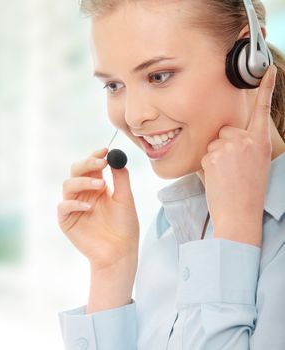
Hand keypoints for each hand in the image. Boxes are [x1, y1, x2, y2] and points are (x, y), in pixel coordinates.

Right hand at [57, 147, 139, 269]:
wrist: (120, 251)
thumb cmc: (124, 226)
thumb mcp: (125, 199)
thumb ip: (121, 178)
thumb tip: (118, 157)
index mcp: (96, 186)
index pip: (91, 166)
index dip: (96, 156)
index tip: (105, 150)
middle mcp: (83, 193)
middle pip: (76, 171)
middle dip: (87, 163)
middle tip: (101, 162)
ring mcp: (74, 206)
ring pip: (68, 185)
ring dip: (83, 181)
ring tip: (101, 185)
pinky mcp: (67, 221)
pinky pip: (63, 206)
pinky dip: (74, 204)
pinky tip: (89, 206)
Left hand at [201, 65, 277, 246]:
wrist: (239, 212)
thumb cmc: (246, 190)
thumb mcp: (255, 163)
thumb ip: (246, 145)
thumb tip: (228, 136)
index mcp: (260, 142)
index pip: (262, 110)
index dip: (266, 88)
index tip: (267, 70)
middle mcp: (247, 140)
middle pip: (224, 130)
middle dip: (223, 145)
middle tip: (230, 167)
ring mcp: (230, 146)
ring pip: (213, 142)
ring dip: (214, 156)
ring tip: (225, 174)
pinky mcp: (214, 154)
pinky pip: (204, 154)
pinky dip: (207, 165)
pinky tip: (217, 177)